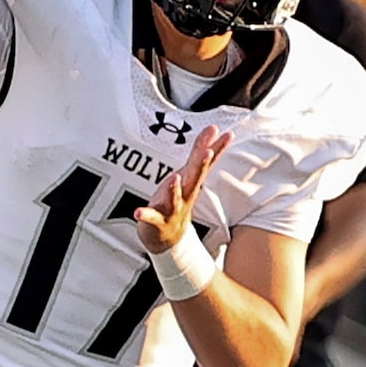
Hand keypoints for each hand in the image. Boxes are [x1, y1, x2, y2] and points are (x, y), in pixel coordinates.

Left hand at [135, 124, 231, 253]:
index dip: (217, 148)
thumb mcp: (188, 174)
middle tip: (208, 152)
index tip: (228, 134)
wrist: (169, 237)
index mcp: (191, 182)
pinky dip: (145, 215)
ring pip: (175, 199)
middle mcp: (185, 195)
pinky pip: (151, 217)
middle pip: (194, 179)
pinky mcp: (157, 220)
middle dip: (201, 166)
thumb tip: (213, 128)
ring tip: (174, 177)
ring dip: (175, 189)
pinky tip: (137, 212)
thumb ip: (199, 151)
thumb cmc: (178, 200)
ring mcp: (172, 209)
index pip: (206, 163)